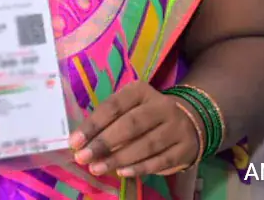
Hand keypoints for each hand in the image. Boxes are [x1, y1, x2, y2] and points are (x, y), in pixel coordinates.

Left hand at [70, 81, 200, 177]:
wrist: (189, 122)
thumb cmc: (145, 115)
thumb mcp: (128, 108)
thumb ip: (108, 121)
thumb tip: (82, 143)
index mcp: (141, 91)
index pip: (113, 106)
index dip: (93, 124)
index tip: (75, 142)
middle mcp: (162, 106)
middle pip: (130, 125)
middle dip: (104, 143)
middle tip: (83, 157)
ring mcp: (177, 127)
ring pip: (146, 145)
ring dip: (118, 158)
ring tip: (97, 168)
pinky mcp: (186, 149)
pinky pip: (161, 161)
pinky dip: (140, 168)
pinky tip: (122, 172)